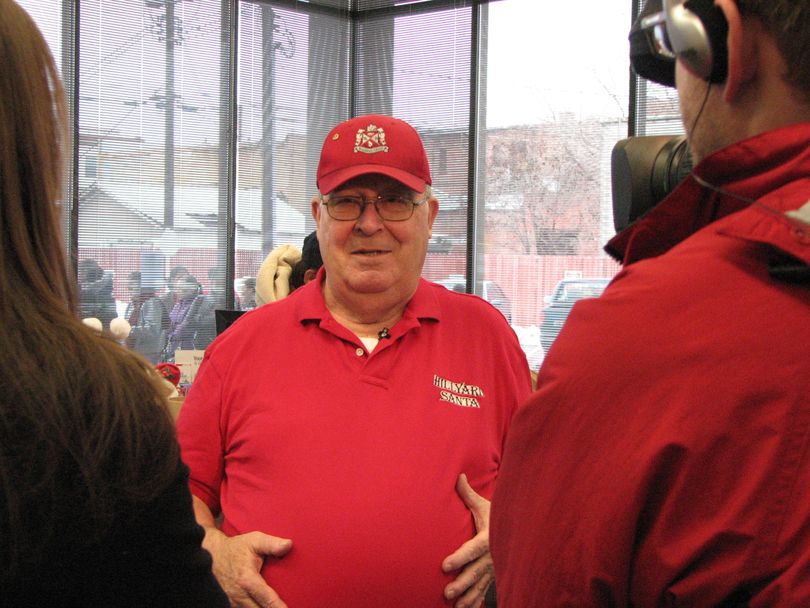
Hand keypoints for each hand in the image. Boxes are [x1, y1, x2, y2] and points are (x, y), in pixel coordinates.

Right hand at [203, 527, 292, 607]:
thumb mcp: (255, 540)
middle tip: (284, 607)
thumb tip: (288, 545)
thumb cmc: (236, 548)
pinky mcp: (229, 605)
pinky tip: (263, 605)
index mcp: (247, 580)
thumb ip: (272, 544)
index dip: (278, 607)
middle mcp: (238, 595)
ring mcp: (232, 602)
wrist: (212, 554)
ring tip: (274, 606)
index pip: (267, 599)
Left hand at [441, 473, 493, 607]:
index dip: (459, 558)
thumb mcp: (486, 506)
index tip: (445, 565)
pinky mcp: (493, 576)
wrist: (520, 529)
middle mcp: (492, 556)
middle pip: (475, 572)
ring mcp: (493, 569)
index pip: (472, 549)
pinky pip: (485, 591)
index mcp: (488, 538)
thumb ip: (469, 495)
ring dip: (468, 597)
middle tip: (447, 592)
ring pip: (480, 585)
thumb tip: (458, 476)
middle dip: (462, 584)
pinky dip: (476, 602)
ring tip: (456, 607)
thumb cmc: (499, 516)